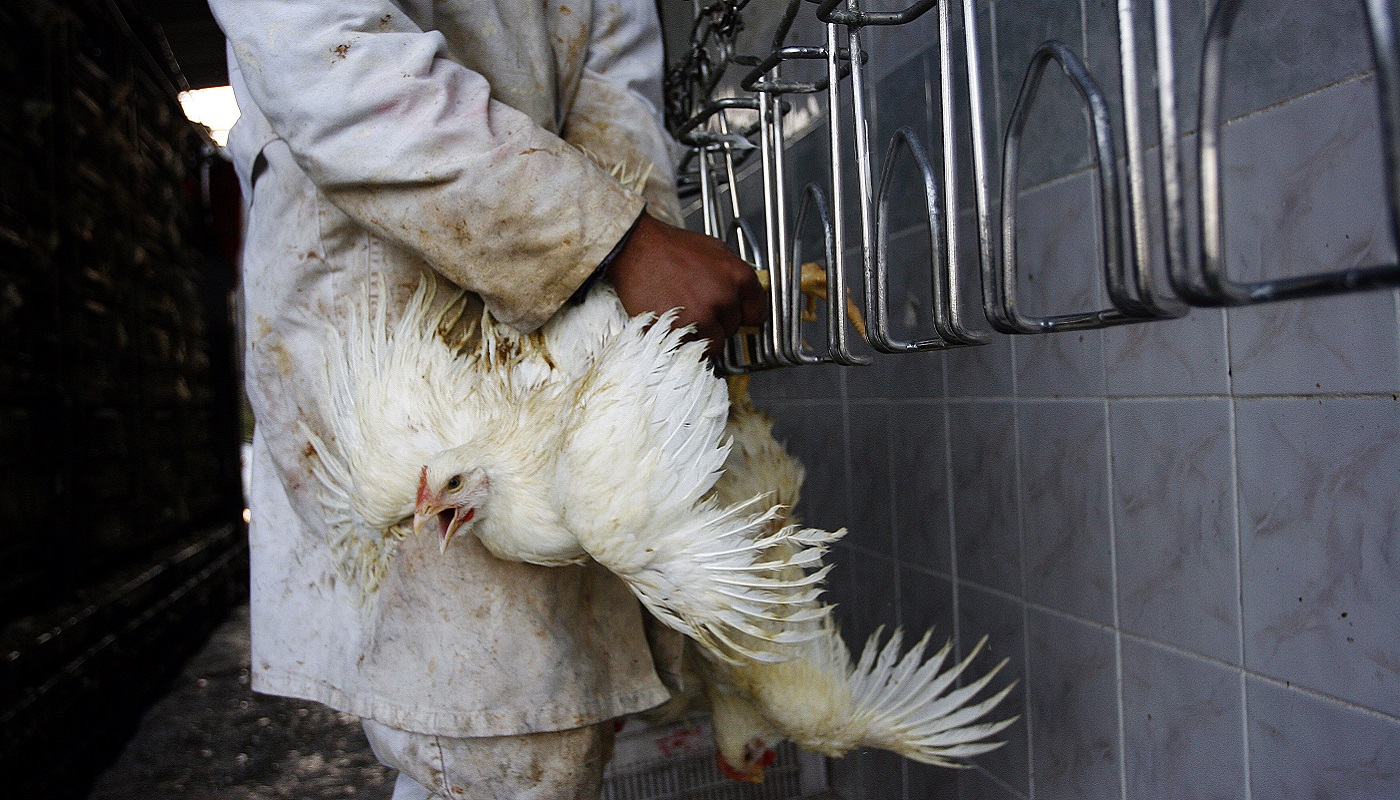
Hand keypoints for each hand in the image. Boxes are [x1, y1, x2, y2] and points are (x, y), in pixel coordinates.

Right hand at [604, 213, 766, 357]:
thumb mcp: (714, 249)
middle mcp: (724, 297)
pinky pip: (692, 349)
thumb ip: (733, 275)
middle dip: (719, 322)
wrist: (636, 248)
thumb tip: (744, 295)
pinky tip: (675, 321)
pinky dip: (684, 341)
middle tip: (698, 307)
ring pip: (715, 343)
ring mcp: (703, 315)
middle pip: (733, 328)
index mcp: (738, 275)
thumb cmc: (671, 247)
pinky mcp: (681, 330)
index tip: (740, 319)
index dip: (746, 316)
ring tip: (686, 316)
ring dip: (703, 335)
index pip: (757, 312)